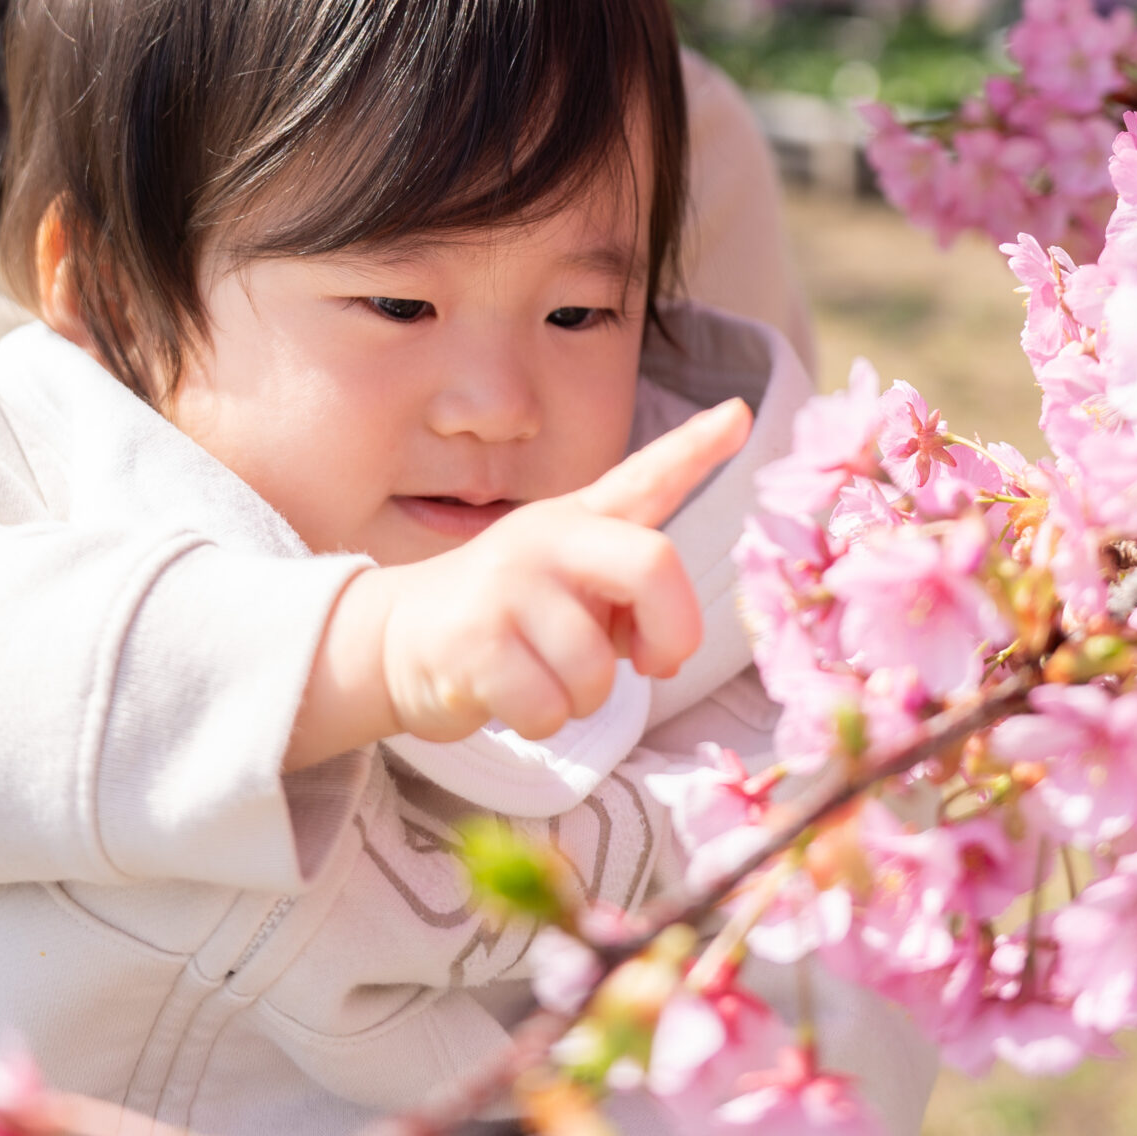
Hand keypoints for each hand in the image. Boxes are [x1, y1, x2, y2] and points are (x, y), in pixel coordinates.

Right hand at [289, 399, 751, 766]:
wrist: (395, 640)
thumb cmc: (504, 619)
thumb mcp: (565, 587)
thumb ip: (622, 598)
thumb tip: (663, 648)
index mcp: (577, 520)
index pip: (645, 474)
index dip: (697, 447)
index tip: (741, 414)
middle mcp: (546, 538)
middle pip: (653, 565)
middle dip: (673, 631)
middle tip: (654, 663)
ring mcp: (508, 586)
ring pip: (599, 668)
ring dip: (585, 697)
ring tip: (544, 675)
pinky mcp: (476, 642)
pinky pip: (551, 708)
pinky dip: (542, 721)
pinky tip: (509, 695)